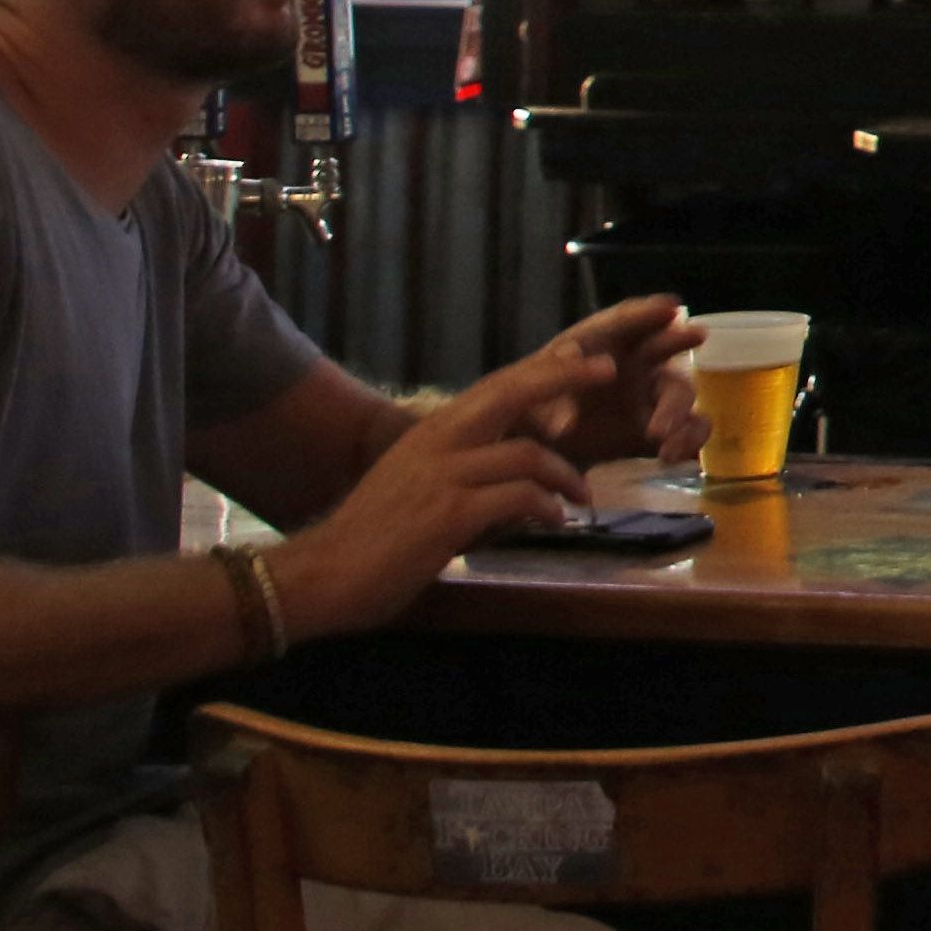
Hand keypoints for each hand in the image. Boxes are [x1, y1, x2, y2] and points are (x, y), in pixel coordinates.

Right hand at [273, 339, 606, 638]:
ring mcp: (442, 475)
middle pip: (511, 392)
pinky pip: (518, 498)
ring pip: (527, 454)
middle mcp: (436, 443)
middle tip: (607, 371)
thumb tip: (511, 472)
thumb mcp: (415, 487)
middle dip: (564, 376)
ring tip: (581, 497)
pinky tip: (555, 521)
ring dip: (565, 476)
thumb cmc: (372, 539)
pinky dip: (546, 507)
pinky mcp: (449, 513)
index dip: (541, 369)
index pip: (494, 387)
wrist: (324, 574)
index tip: (580, 356)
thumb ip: (459, 470)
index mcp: (429, 433)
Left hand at [533, 295, 701, 472]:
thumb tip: (569, 357)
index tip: (669, 307)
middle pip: (664, 346)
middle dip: (679, 339)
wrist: (534, 459)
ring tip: (657, 433)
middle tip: (696, 334)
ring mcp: (650, 400)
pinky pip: (689, 431)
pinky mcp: (659, 435)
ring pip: (681, 393)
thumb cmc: (529, 413)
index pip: (624, 322)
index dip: (646, 313)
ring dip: (676, 409)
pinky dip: (687, 440)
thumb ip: (548, 373)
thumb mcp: (526, 390)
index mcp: (599, 347)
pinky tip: (670, 456)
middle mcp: (633, 366)